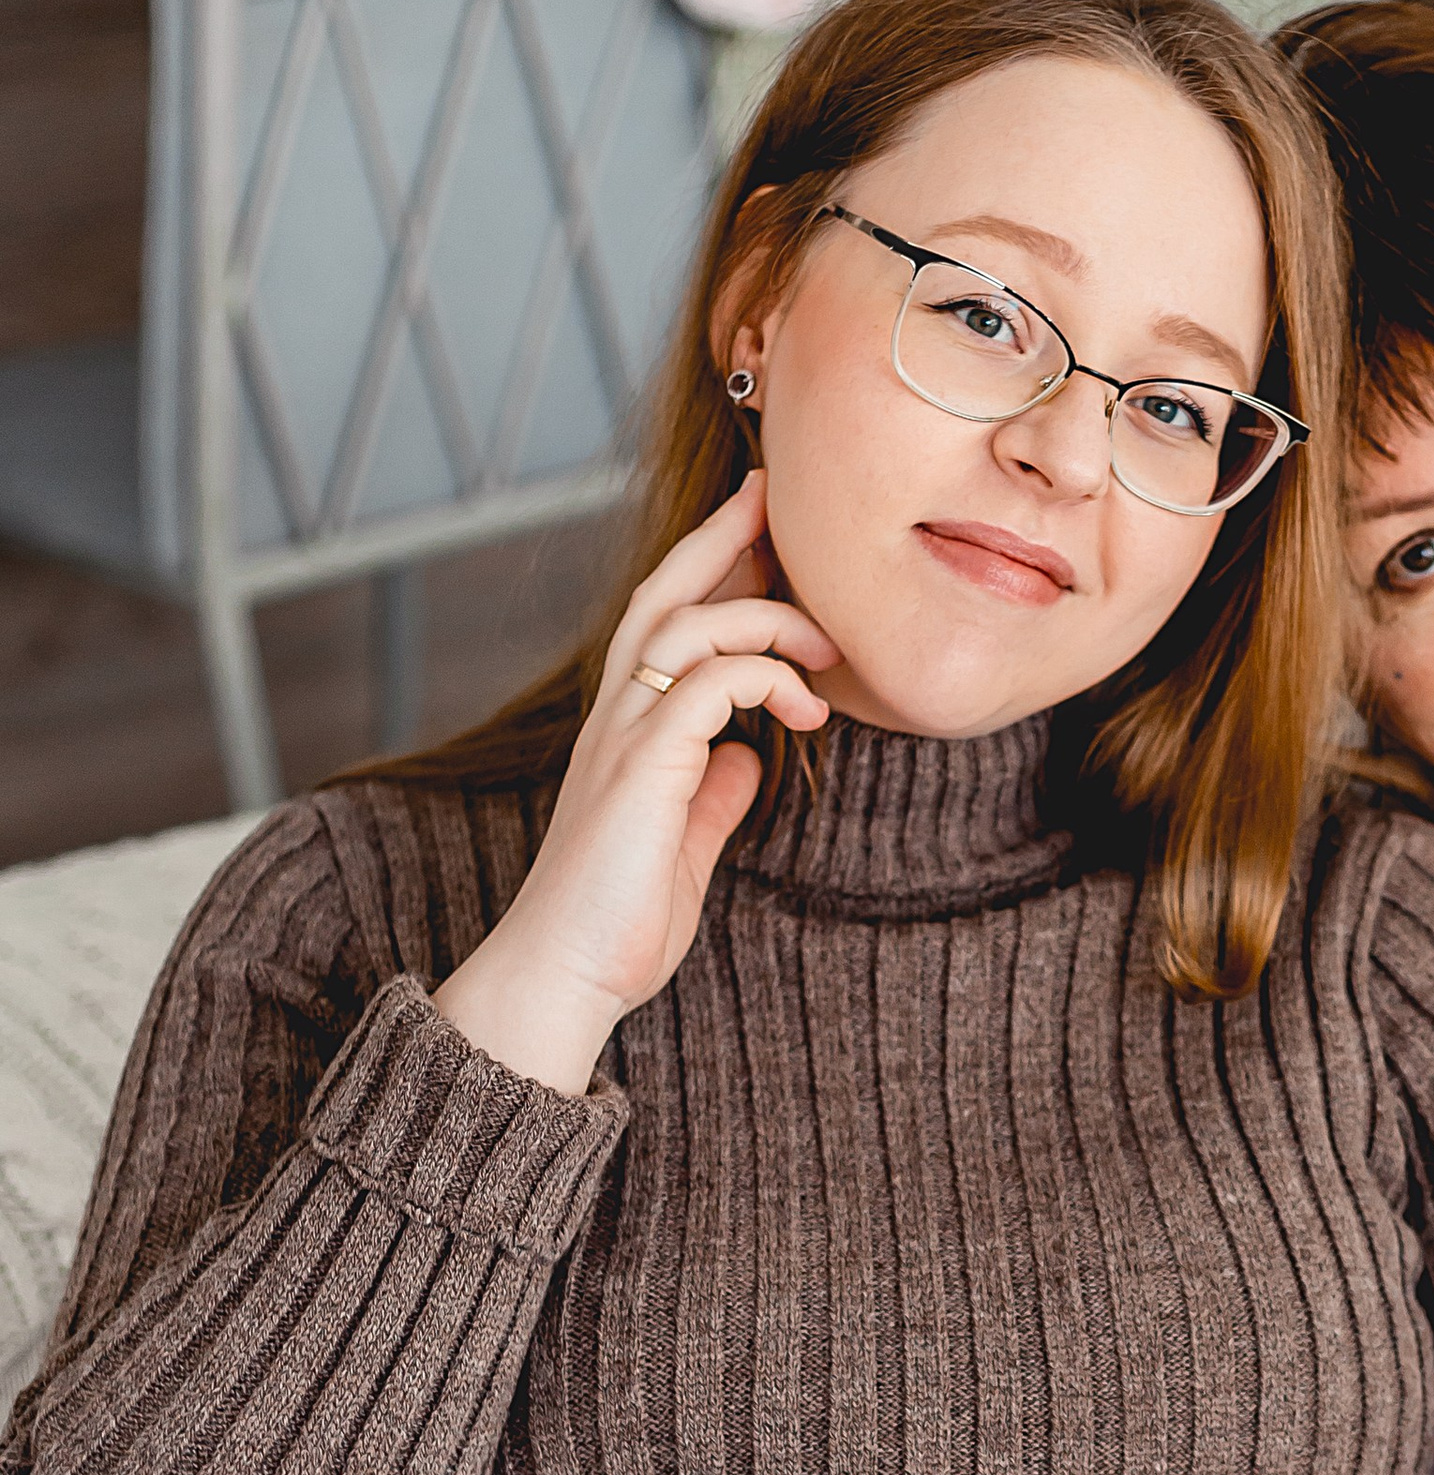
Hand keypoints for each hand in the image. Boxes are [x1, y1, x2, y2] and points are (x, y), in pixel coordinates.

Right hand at [432, 469, 836, 1092]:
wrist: (566, 977)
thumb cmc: (617, 924)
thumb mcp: (683, 848)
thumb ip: (711, 798)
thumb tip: (747, 761)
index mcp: (627, 729)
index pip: (664, 621)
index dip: (708, 565)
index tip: (759, 528)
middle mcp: (617, 716)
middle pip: (665, 592)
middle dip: (721, 536)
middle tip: (773, 497)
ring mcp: (624, 735)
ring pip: (690, 624)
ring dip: (769, 620)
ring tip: (827, 654)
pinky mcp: (643, 764)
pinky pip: (708, 681)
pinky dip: (764, 677)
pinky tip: (803, 711)